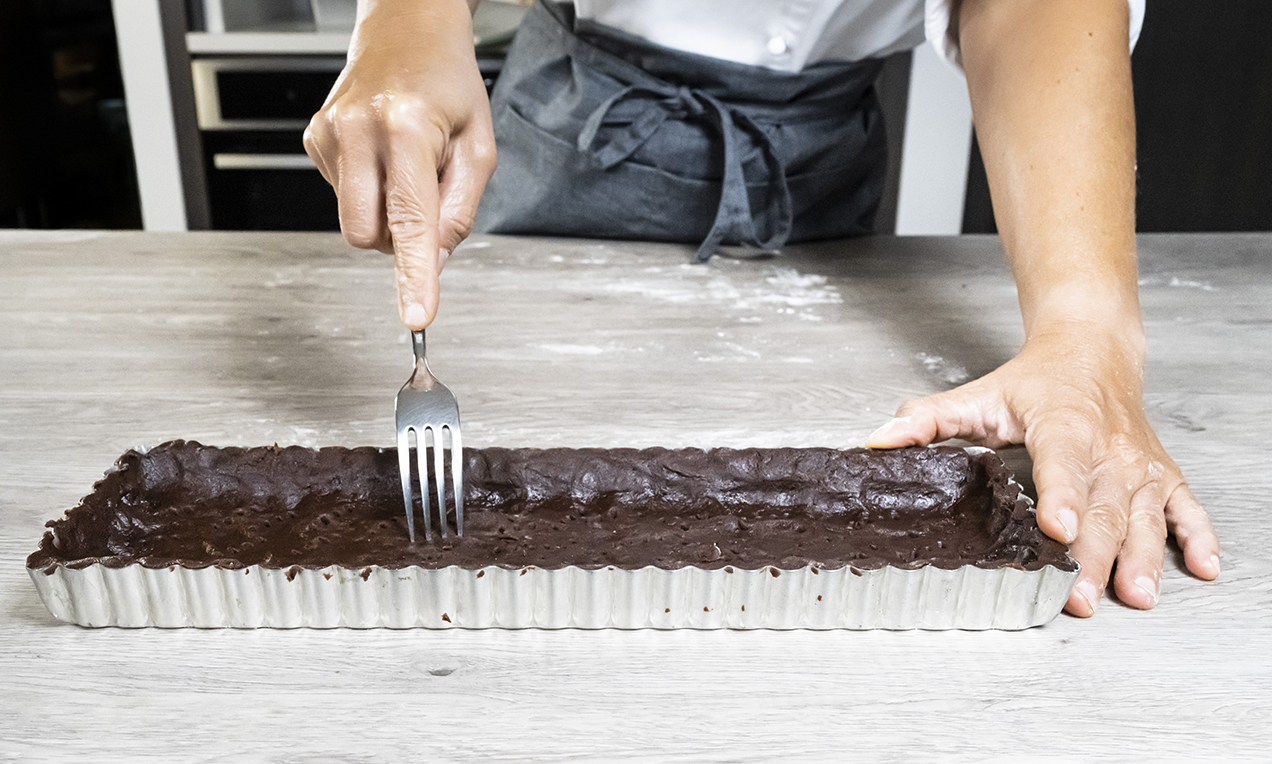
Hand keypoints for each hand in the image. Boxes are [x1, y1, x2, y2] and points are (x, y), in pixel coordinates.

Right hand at [303, 0, 495, 328]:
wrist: (407, 30)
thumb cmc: (448, 84)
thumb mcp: (478, 146)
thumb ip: (460, 210)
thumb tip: (433, 262)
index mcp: (406, 127)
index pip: (410, 220)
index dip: (413, 275)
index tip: (416, 315)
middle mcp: (359, 128)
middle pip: (366, 234)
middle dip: (397, 237)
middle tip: (425, 199)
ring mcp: (329, 133)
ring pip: (353, 222)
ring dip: (385, 211)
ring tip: (406, 164)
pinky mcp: (314, 139)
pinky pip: (343, 197)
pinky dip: (369, 190)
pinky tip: (383, 156)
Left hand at [865, 326, 1220, 616]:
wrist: (1094, 351)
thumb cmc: (1035, 381)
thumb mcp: (977, 394)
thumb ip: (926, 420)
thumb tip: (879, 441)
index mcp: (1063, 425)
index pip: (1061, 465)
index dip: (1062, 498)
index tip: (1058, 529)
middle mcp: (1108, 448)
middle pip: (1102, 508)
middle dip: (1092, 556)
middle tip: (1078, 595)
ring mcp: (1139, 465)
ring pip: (1143, 516)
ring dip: (1140, 558)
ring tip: (1133, 595)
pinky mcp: (1160, 475)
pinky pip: (1185, 508)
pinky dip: (1197, 537)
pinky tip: (1200, 568)